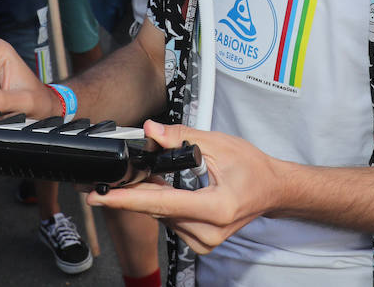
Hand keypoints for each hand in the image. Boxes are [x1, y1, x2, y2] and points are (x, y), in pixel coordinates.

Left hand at [88, 120, 282, 254]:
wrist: (272, 189)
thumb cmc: (253, 168)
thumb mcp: (219, 144)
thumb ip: (181, 137)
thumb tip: (152, 131)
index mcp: (217, 208)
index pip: (163, 203)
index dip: (127, 199)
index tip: (101, 197)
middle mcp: (210, 231)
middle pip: (157, 211)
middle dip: (131, 194)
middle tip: (108, 182)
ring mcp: (205, 241)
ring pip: (162, 217)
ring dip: (150, 198)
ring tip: (148, 177)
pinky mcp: (201, 242)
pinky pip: (170, 223)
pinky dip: (162, 206)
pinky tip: (161, 190)